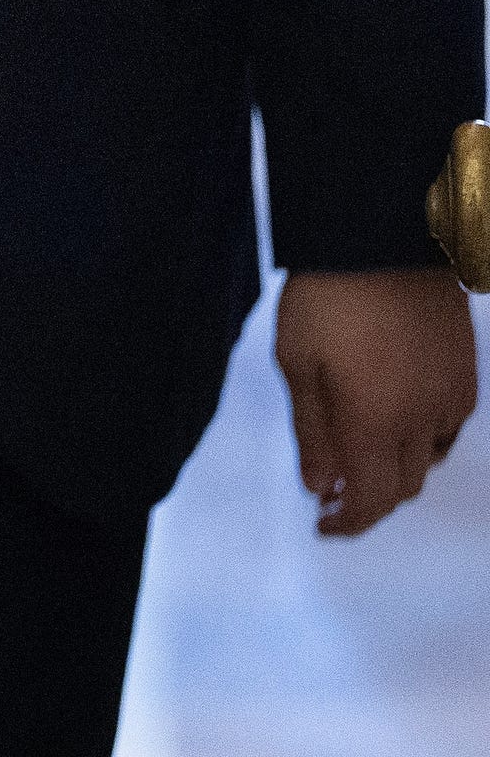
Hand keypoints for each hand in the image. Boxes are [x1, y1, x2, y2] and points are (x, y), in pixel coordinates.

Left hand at [276, 267, 477, 535]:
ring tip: (357, 455)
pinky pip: (448, 430)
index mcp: (375, 421)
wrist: (379, 241)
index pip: (371, 499)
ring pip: (428, 461)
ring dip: (394, 470)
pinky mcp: (466, 377)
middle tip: (332, 493)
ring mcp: (451, 398)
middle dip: (368, 500)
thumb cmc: (328, 297)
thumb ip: (313, 431)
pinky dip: (422, 442)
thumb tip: (321, 485)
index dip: (348, 521)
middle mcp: (423, 419)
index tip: (323, 523)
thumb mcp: (298, 363)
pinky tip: (394, 424)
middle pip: (403, 487)